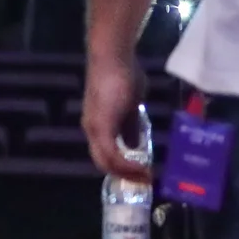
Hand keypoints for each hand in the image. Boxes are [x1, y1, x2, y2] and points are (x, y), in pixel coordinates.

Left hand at [82, 51, 150, 181]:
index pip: (105, 155)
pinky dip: (127, 165)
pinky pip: (112, 154)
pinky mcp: (101, 126)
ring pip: (106, 162)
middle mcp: (91, 129)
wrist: (113, 58)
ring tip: (147, 177)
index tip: (142, 173)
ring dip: (128, 173)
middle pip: (103, 163)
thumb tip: (134, 144)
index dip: (122, 167)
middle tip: (147, 181)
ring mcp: (94, 128)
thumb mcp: (130, 106)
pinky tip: (142, 168)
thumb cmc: (123, 75)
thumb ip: (130, 125)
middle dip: (125, 175)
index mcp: (97, 125)